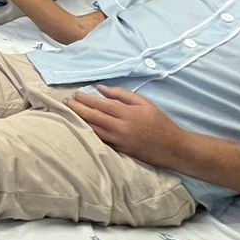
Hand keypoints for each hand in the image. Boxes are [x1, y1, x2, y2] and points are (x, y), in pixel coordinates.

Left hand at [68, 86, 188, 167]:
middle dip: (77, 108)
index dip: (84, 99)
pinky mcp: (119, 150)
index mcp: (126, 113)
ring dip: (79, 121)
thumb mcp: (144, 103)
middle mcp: (120, 127)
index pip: (100, 104)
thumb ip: (122, 94)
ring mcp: (118, 140)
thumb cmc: (159, 122)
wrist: (173, 147)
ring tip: (68, 114)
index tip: (74, 95)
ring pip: (93, 130)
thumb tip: (100, 89)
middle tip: (66, 102)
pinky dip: (88, 134)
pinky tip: (80, 129)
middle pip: (92, 116)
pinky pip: (100, 141)